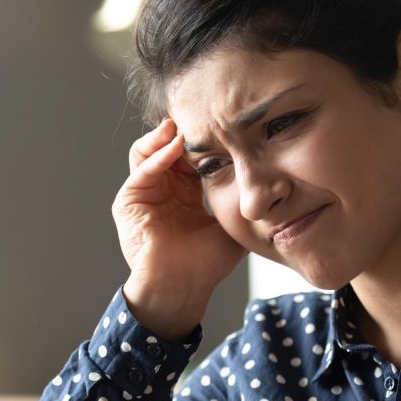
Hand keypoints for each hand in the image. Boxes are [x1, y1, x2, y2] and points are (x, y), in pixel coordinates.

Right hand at [113, 119, 246, 340]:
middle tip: (204, 112)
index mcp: (183, 193)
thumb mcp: (231, 221)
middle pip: (167, 146)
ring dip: (166, 136)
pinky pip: (142, 169)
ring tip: (186, 124)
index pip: (190, 155)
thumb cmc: (207, 264)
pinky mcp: (129, 200)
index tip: (224, 122)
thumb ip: (241, 199)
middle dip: (184, 129)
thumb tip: (272, 182)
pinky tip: (176, 146)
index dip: (204, 138)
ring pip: (148, 150)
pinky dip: (158, 155)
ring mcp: (143, 193)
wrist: (183, 287)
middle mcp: (162, 189)